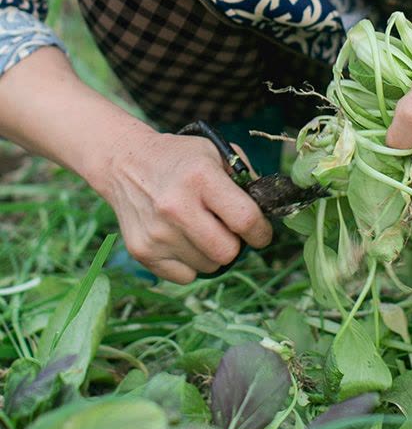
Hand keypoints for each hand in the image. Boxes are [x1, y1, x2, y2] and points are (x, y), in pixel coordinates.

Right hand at [100, 128, 271, 282]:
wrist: (125, 163)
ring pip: (209, 266)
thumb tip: (269, 211)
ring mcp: (157, 233)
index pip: (245, 220)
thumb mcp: (217, 152)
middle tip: (229, 230)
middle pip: (228, 252)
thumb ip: (247, 179)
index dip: (261, 231)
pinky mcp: (142, 251)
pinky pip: (186, 276)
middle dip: (237, 244)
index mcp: (201, 178)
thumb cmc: (181, 158)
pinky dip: (191, 263)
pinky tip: (183, 239)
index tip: (261, 232)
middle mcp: (176, 207)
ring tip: (201, 228)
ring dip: (213, 253)